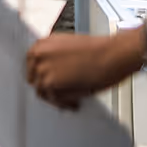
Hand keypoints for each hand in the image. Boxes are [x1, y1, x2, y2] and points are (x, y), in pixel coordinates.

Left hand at [26, 29, 143, 108]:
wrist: (114, 54)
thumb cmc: (101, 50)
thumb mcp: (71, 47)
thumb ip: (57, 58)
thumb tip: (56, 72)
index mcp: (43, 43)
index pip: (32, 64)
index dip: (43, 74)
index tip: (49, 81)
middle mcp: (38, 54)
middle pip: (34, 77)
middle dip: (48, 86)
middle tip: (60, 93)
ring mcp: (42, 69)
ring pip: (41, 91)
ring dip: (56, 97)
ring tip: (70, 101)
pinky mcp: (50, 83)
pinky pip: (52, 99)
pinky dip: (63, 104)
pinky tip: (74, 103)